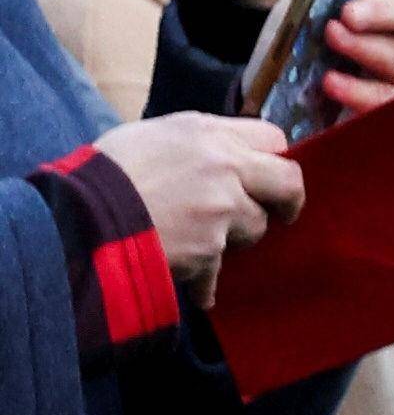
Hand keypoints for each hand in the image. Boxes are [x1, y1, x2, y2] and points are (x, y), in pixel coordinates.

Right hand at [96, 111, 306, 285]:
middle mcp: (225, 167)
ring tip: (199, 238)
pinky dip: (205, 280)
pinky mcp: (210, 249)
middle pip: (289, 184)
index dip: (275, 158)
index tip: (269, 174)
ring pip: (256, 228)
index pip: (274, 139)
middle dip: (288, 201)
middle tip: (281, 213)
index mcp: (209, 133)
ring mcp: (222, 210)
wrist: (84, 213)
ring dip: (234, 237)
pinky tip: (191, 281)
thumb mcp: (153, 135)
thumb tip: (222, 154)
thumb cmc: (108, 172)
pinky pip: (219, 270)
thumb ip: (198, 143)